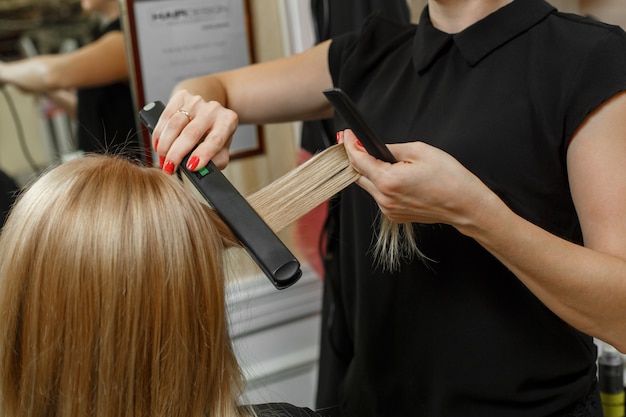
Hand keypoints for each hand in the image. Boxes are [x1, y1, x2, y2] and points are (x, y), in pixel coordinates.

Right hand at [151, 90, 238, 173]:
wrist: (210, 110)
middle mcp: (213, 109)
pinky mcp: (181, 97)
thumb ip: (215, 161)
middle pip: (191, 133)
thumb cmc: (215, 134)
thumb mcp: (222, 149)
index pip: (214, 140)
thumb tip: (199, 170)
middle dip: (176, 154)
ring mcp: (196, 101)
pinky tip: (158, 146)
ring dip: (164, 146)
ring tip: (163, 160)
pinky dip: (158, 134)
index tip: (190, 167)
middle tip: (169, 168)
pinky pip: (165, 117)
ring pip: (174, 125)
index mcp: (227, 122)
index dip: (202, 154)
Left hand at [341, 129, 495, 230]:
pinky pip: (380, 197)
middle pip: (358, 174)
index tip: (347, 135)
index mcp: (388, 180)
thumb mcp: (419, 151)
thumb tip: (375, 147)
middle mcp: (384, 198)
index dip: (350, 145)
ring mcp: (389, 209)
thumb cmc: (449, 177)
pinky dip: (381, 185)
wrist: (465, 205)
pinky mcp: (395, 216)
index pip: (358, 160)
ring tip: (381, 160)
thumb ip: (392, 149)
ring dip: (370, 172)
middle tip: (359, 144)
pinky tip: (395, 177)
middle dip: (357, 158)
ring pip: (369, 186)